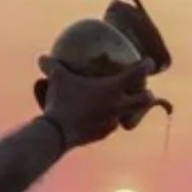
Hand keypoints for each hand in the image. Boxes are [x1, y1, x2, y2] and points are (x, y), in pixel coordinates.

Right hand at [36, 56, 155, 147]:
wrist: (58, 133)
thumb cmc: (61, 101)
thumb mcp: (56, 79)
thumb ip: (52, 66)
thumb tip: (42, 57)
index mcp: (112, 88)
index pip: (138, 74)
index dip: (147, 66)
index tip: (149, 63)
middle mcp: (117, 105)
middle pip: (144, 100)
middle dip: (148, 95)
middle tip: (146, 90)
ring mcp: (111, 122)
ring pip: (128, 117)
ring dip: (130, 112)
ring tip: (123, 109)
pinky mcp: (102, 135)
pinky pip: (110, 127)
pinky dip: (108, 122)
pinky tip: (101, 121)